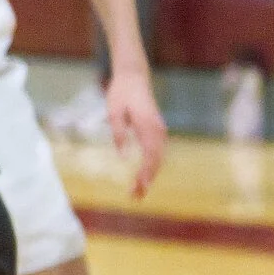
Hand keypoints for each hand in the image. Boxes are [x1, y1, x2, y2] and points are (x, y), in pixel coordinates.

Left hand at [106, 63, 167, 198]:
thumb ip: (118, 133)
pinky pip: (157, 153)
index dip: (146, 173)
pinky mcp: (157, 131)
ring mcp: (159, 130)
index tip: (139, 187)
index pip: (150, 155)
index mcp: (147, 125)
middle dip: (147, 180)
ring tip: (138, 192)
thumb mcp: (114, 111)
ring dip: (150, 176)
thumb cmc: (121, 92)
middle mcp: (158, 130)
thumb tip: (123, 157)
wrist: (134, 76)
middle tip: (135, 197)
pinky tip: (143, 177)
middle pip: (156, 161)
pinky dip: (152, 167)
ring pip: (158, 158)